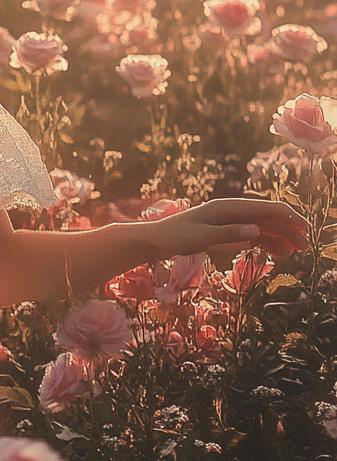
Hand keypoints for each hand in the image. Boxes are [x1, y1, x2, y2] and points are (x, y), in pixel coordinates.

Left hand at [148, 198, 308, 261]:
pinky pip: (252, 236)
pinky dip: (267, 243)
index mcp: (226, 208)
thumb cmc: (174, 236)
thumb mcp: (201, 236)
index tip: (304, 227)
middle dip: (288, 229)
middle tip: (305, 245)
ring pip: (262, 227)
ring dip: (280, 237)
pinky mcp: (225, 232)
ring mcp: (229, 222)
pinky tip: (279, 253)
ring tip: (296, 251)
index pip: (263, 208)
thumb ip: (228, 234)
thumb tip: (256, 230)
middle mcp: (230, 212)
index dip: (286, 216)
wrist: (155, 240)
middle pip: (266, 218)